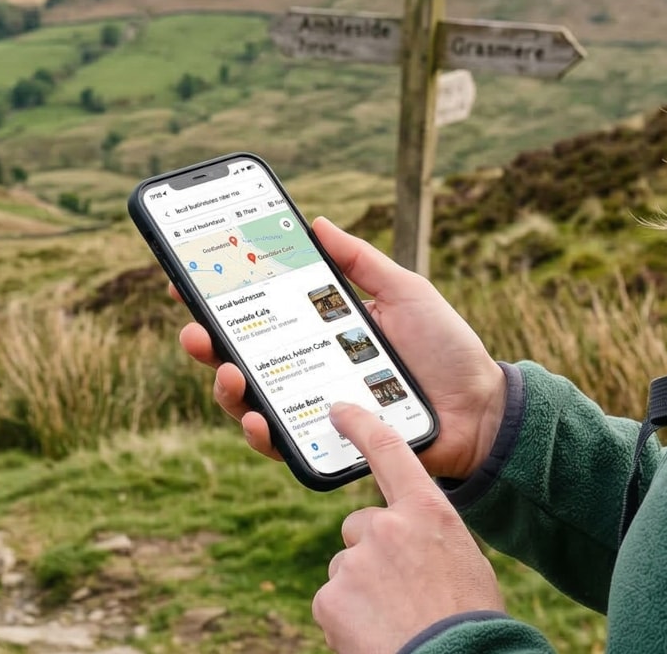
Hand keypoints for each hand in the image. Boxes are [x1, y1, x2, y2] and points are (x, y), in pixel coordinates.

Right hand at [176, 216, 505, 479]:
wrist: (480, 410)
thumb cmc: (445, 349)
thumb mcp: (404, 291)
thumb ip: (360, 261)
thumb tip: (316, 222)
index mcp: (318, 329)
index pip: (256, 312)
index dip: (217, 299)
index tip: (185, 279)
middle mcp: (306, 368)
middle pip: (237, 356)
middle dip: (204, 343)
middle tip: (194, 329)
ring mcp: (312, 408)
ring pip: (248, 401)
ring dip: (226, 387)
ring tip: (229, 371)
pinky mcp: (325, 444)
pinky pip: (282, 442)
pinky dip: (262, 432)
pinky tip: (258, 418)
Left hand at [313, 403, 504, 653]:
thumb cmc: (469, 621)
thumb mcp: (463, 562)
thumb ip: (428, 538)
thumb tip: (406, 543)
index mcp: (428, 513)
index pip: (391, 454)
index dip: (362, 427)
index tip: (340, 410)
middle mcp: (386, 527)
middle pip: (360, 527)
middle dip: (371, 554)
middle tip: (401, 592)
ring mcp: (355, 561)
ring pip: (346, 568)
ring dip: (362, 591)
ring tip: (395, 620)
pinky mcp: (330, 597)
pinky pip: (332, 601)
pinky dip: (346, 619)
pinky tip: (375, 635)